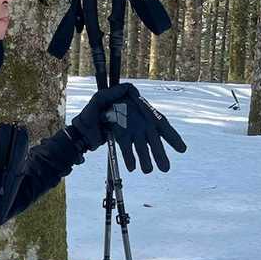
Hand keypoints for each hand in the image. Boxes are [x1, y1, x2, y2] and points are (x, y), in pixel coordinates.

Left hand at [70, 84, 187, 172]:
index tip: (181, 149)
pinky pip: (129, 150)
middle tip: (165, 169)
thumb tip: (127, 88)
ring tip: (148, 171)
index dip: (171, 136)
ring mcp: (131, 131)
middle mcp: (137, 121)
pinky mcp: (122, 140)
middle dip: (159, 153)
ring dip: (146, 158)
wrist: (79, 128)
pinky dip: (131, 158)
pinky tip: (133, 168)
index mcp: (138, 108)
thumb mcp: (99, 98)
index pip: (158, 121)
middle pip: (152, 137)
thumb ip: (112, 94)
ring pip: (142, 146)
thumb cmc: (90, 110)